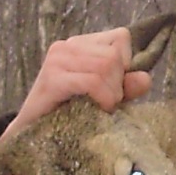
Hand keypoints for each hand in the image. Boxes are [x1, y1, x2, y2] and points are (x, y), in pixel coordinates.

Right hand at [3, 29, 152, 139]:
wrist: (31, 136)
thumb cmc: (69, 115)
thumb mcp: (106, 98)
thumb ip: (127, 87)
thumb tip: (144, 78)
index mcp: (80, 44)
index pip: (121, 38)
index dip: (125, 65)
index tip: (113, 87)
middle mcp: (66, 46)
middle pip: (115, 55)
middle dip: (118, 85)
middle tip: (104, 103)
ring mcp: (57, 60)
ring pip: (106, 66)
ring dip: (111, 94)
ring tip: (98, 107)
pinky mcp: (52, 78)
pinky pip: (92, 81)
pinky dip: (102, 98)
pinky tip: (95, 110)